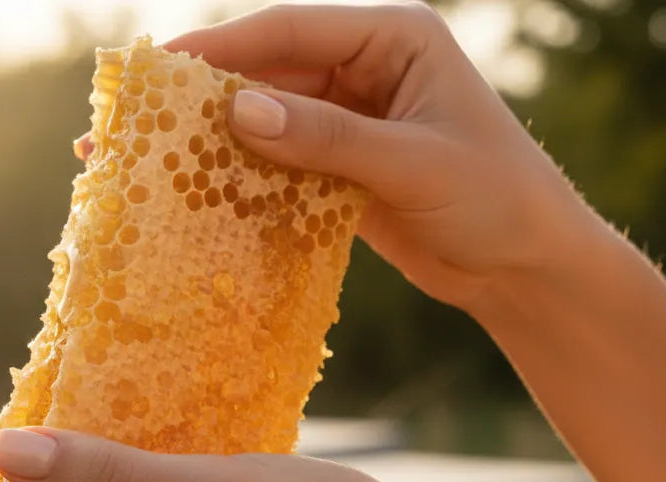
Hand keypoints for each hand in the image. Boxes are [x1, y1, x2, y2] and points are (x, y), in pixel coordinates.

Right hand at [166, 3, 589, 312]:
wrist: (525, 265)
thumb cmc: (495, 198)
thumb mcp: (411, 162)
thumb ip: (328, 139)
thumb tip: (238, 113)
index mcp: (392, 40)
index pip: (290, 32)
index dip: (222, 50)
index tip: (159, 71)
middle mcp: (367, 74)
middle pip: (271, 77)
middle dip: (209, 102)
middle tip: (140, 125)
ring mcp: (355, 126)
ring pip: (273, 127)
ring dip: (223, 148)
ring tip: (159, 167)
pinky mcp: (347, 175)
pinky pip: (287, 171)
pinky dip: (252, 184)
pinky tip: (209, 200)